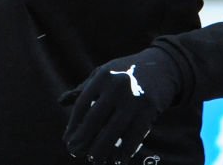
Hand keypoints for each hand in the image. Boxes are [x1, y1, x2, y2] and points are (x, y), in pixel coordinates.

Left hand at [60, 47, 179, 163]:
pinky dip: (125, 150)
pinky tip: (117, 160)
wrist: (161, 67)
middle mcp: (117, 85)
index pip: (82, 104)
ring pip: (114, 130)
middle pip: (95, 118)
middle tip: (74, 153)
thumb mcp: (104, 73)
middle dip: (84, 139)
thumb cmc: (125, 73)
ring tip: (93, 160)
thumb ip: (83, 88)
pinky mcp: (150, 109)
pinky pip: (134, 135)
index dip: (73, 125)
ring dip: (102, 149)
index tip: (67, 141)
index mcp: (102, 76)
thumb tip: (60, 101)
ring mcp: (134, 97)